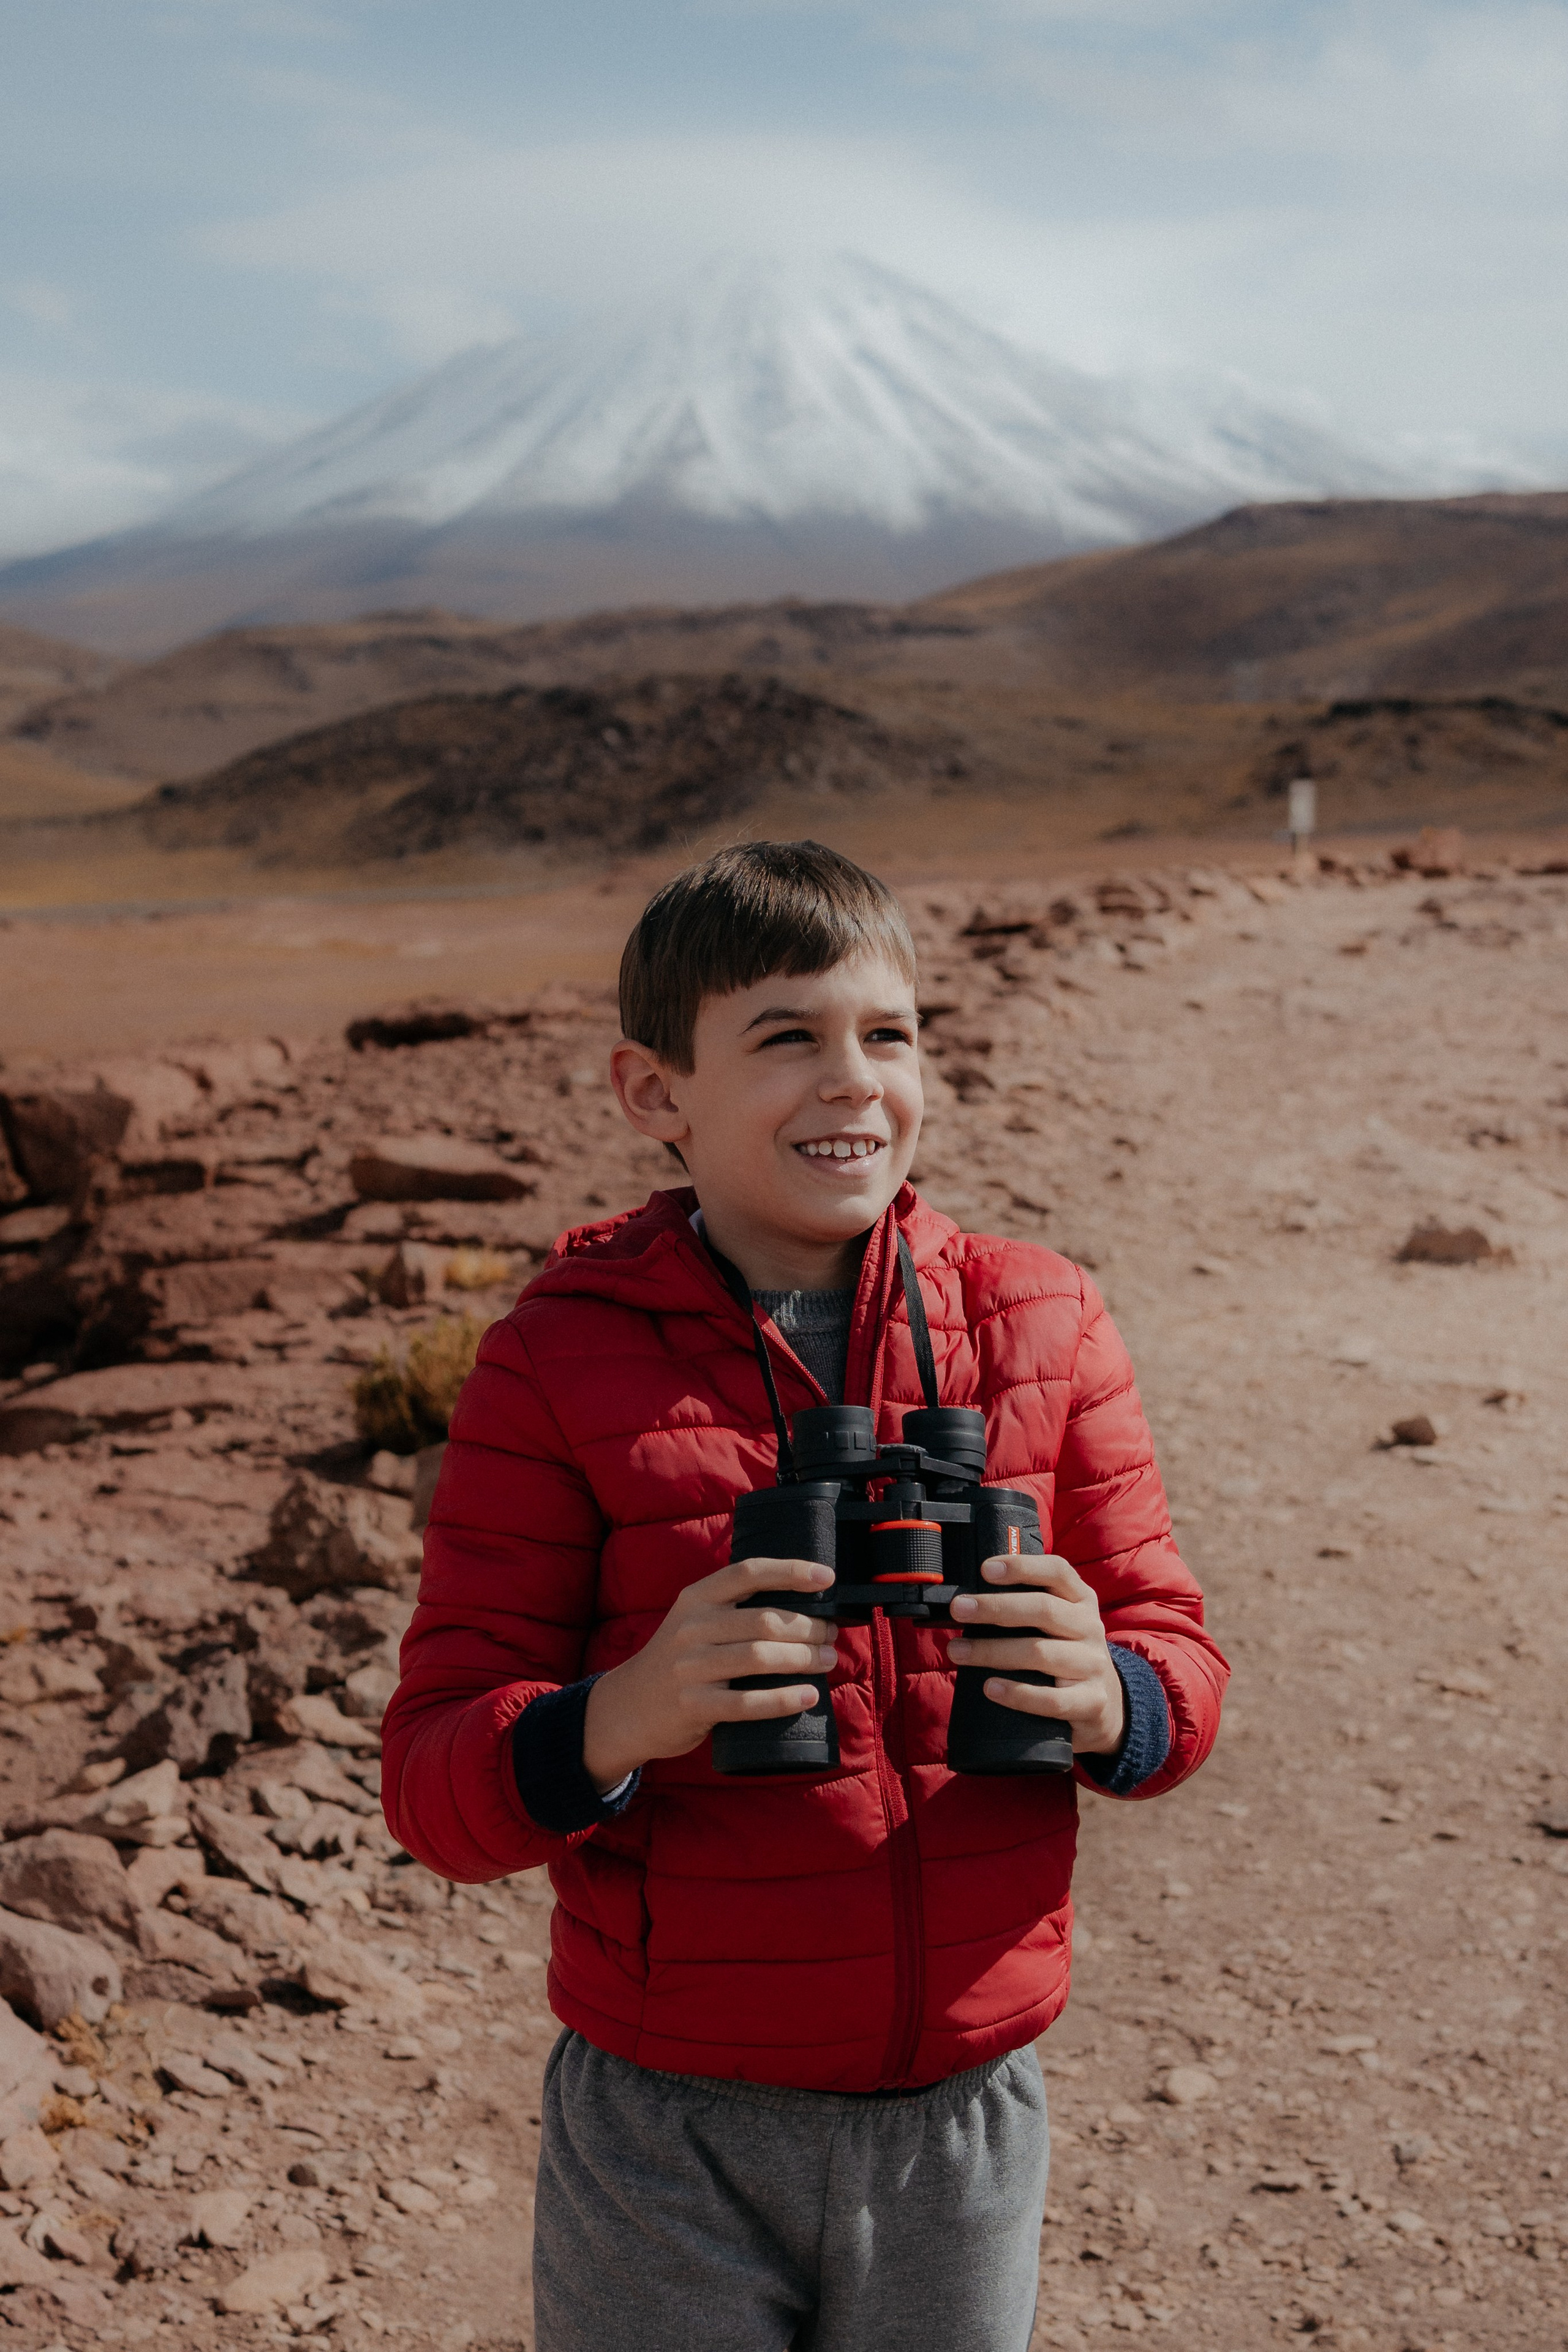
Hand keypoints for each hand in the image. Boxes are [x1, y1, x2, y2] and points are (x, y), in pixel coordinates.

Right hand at [581, 1558, 836, 1790]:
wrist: (627, 1707)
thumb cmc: (679, 1660)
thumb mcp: (693, 1621)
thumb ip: (732, 1609)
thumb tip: (802, 1604)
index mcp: (696, 1598)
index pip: (748, 1572)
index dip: (791, 1571)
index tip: (827, 1578)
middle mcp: (692, 1627)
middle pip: (763, 1620)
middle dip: (808, 1627)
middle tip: (830, 1635)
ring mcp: (690, 1667)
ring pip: (759, 1658)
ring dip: (803, 1659)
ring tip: (827, 1660)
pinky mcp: (692, 1705)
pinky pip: (746, 1703)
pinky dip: (783, 1700)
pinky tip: (807, 1696)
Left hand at [946, 1553, 1124, 1755]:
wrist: (1105, 1705)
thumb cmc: (1065, 1654)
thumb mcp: (1058, 1623)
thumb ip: (1026, 1608)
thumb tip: (968, 1601)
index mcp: (1081, 1600)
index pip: (1057, 1572)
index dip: (1022, 1567)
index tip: (986, 1569)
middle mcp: (1091, 1628)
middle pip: (1044, 1610)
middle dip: (996, 1607)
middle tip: (958, 1609)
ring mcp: (1093, 1666)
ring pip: (1040, 1653)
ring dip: (993, 1651)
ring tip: (957, 1652)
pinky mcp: (1091, 1702)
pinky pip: (1052, 1700)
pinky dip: (1018, 1693)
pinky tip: (990, 1688)